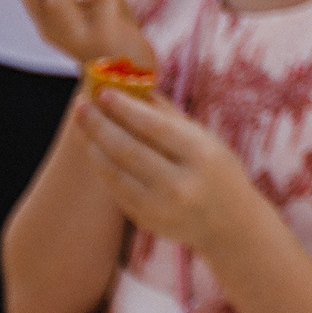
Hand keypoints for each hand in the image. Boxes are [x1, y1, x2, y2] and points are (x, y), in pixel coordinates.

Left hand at [80, 87, 266, 257]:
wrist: (231, 224)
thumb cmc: (219, 171)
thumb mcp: (206, 140)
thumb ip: (171, 116)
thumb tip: (136, 88)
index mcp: (200, 156)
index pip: (155, 127)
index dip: (126, 109)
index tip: (104, 92)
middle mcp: (180, 184)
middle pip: (128, 150)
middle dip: (100, 125)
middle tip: (80, 105)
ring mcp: (161, 207)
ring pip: (115, 173)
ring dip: (94, 147)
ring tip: (84, 125)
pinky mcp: (147, 221)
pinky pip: (117, 191)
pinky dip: (104, 168)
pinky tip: (96, 150)